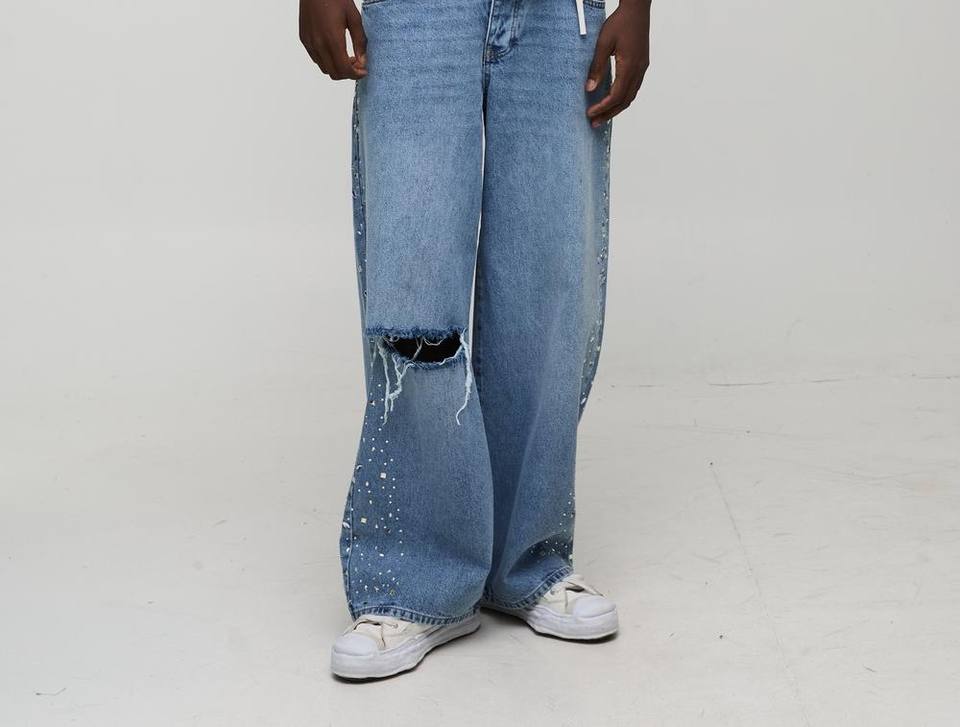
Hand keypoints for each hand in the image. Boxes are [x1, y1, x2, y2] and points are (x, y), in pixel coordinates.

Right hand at [299, 0, 366, 79]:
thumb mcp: (354, 18)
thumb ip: (360, 42)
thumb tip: (363, 61)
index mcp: (332, 39)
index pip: (344, 70)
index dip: (356, 75)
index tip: (363, 71)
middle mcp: (318, 44)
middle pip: (334, 73)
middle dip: (347, 73)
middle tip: (357, 64)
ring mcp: (309, 42)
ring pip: (324, 68)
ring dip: (337, 68)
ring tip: (347, 57)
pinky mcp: (304, 39)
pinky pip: (316, 59)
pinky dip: (327, 61)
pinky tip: (335, 50)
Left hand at [585, 0, 650, 126]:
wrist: (637, 9)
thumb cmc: (620, 22)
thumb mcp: (603, 44)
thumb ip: (596, 67)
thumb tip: (589, 88)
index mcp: (629, 66)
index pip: (616, 95)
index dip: (603, 107)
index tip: (590, 113)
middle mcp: (639, 70)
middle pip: (624, 101)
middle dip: (609, 114)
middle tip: (595, 123)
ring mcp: (642, 68)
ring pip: (631, 96)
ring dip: (616, 108)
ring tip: (603, 116)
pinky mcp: (642, 65)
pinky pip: (633, 88)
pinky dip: (623, 98)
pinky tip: (614, 101)